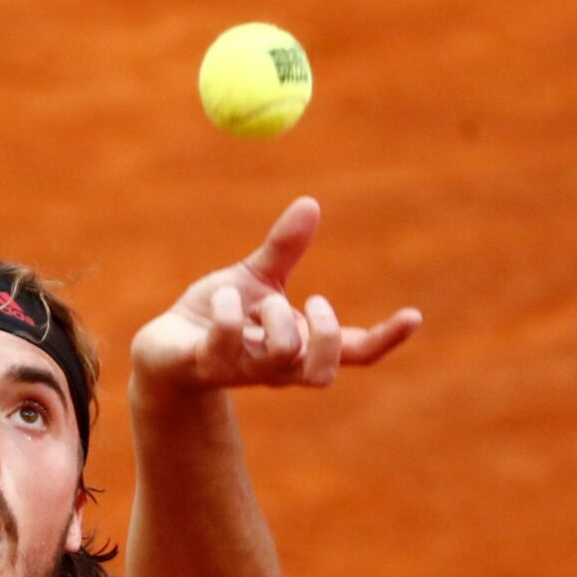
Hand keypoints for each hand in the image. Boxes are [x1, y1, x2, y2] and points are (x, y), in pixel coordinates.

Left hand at [131, 196, 421, 389]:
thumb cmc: (216, 316)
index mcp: (298, 346)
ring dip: (277, 318)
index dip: (385, 339)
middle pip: (321, 372)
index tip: (413, 314)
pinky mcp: (205, 367)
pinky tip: (223, 298)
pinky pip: (228, 344)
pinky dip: (232, 313)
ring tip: (259, 300)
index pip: (353, 354)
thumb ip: (285, 249)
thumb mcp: (255, 278)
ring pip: (282, 357)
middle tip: (310, 300)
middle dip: (323, 334)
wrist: (162, 348)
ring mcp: (242, 371)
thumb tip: (310, 203)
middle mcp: (276, 367)